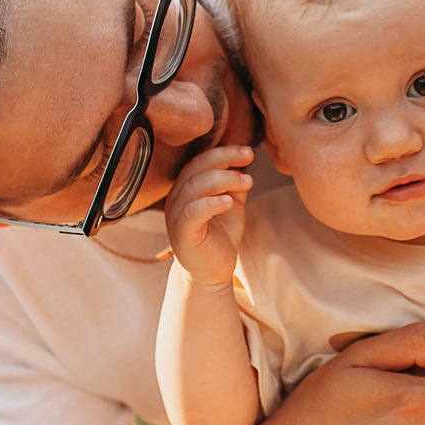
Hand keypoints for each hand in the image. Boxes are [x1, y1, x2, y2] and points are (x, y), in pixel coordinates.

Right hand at [163, 145, 253, 289]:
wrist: (212, 271)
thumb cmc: (220, 235)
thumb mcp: (232, 203)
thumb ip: (235, 183)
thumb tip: (245, 158)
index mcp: (187, 187)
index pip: (201, 160)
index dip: (224, 152)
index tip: (248, 152)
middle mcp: (177, 198)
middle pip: (196, 168)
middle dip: (225, 159)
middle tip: (248, 159)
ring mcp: (176, 216)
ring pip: (194, 187)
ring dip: (223, 179)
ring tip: (246, 182)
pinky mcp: (182, 234)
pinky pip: (192, 213)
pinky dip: (211, 203)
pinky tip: (229, 202)